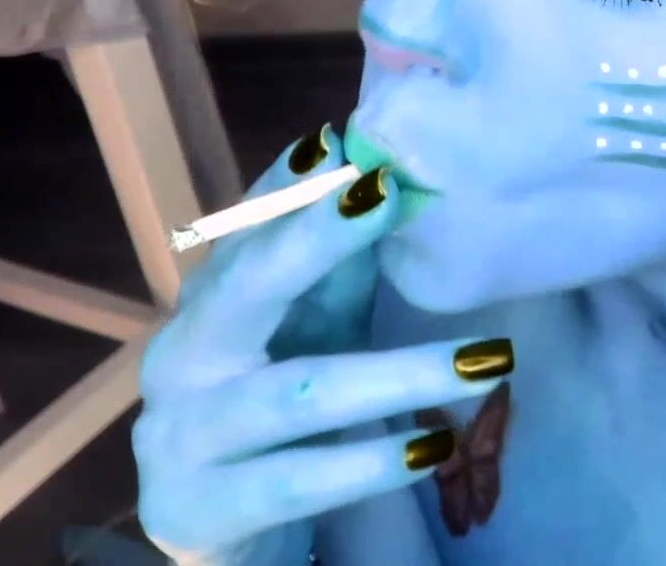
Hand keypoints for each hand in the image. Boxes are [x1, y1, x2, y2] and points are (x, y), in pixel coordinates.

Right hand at [135, 126, 513, 562]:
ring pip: (295, 394)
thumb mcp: (311, 334)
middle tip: (387, 197)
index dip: (288, 187)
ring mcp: (181, 437)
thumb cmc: (276, 416)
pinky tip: (430, 448)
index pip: (246, 232)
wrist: (215, 531)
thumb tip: (390, 181)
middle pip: (246, 290)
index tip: (342, 138)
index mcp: (209, 307)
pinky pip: (295, 481)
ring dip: (395, 374)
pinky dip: (366, 464)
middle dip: (314, 240)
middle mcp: (182, 359)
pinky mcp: (201, 510)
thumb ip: (338, 270)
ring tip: (484, 362)